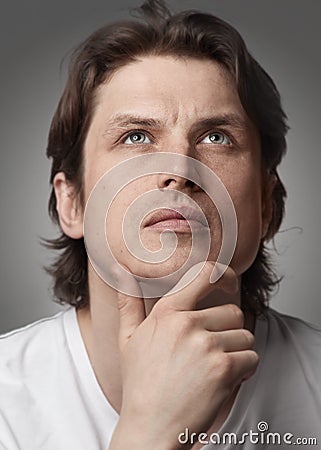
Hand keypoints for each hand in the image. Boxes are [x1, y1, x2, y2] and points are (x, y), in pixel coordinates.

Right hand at [109, 262, 257, 449]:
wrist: (150, 428)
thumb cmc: (141, 384)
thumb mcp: (128, 340)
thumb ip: (128, 303)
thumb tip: (121, 271)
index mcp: (167, 313)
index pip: (205, 275)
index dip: (224, 275)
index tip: (229, 283)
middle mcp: (187, 324)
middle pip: (233, 312)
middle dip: (229, 331)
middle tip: (212, 352)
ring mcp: (206, 346)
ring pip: (244, 336)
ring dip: (237, 353)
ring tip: (214, 369)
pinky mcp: (223, 369)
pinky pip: (251, 357)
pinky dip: (244, 371)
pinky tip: (223, 381)